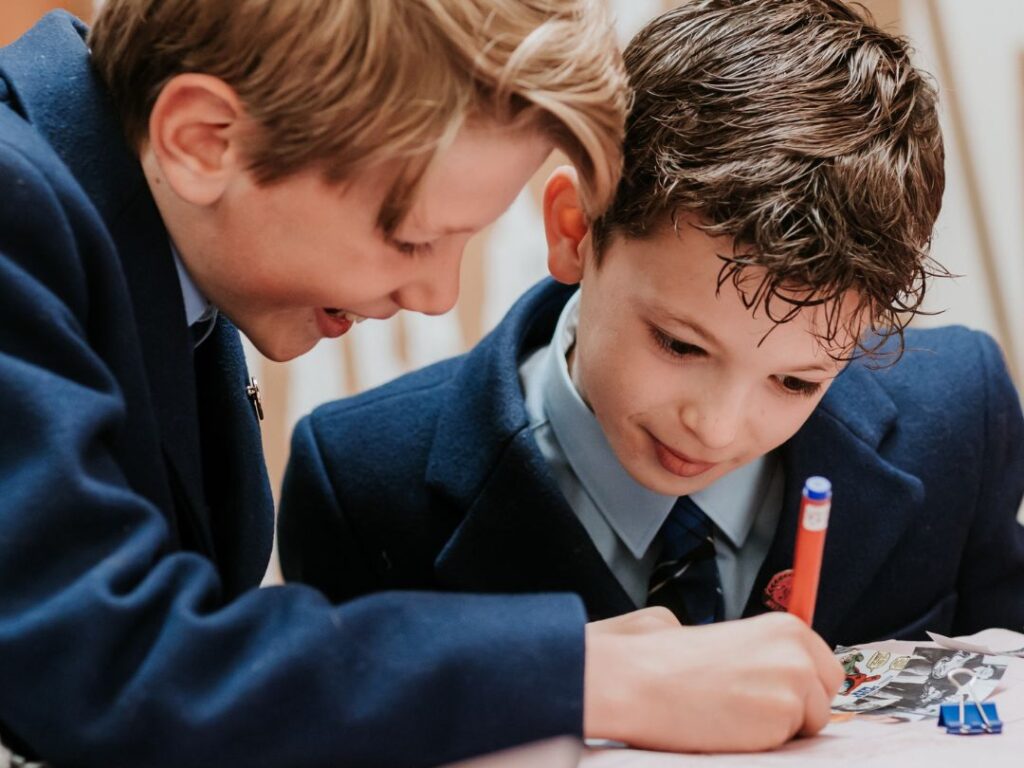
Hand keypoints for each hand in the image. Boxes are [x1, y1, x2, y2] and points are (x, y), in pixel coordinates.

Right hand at [583, 610, 843, 752]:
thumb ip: (761, 650)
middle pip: (825, 694)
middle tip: (751, 705)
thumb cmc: (667, 660)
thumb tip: (773, 673)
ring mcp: (793, 686)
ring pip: (809, 723)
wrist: (638, 680)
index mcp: (786, 627)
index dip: (799, 684)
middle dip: (798, 706)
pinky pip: (788, 743)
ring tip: (733, 713)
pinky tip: (729, 726)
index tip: (772, 690)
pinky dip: (762, 742)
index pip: (824, 666)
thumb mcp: (724, 637)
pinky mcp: (782, 720)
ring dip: (778, 727)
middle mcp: (798, 652)